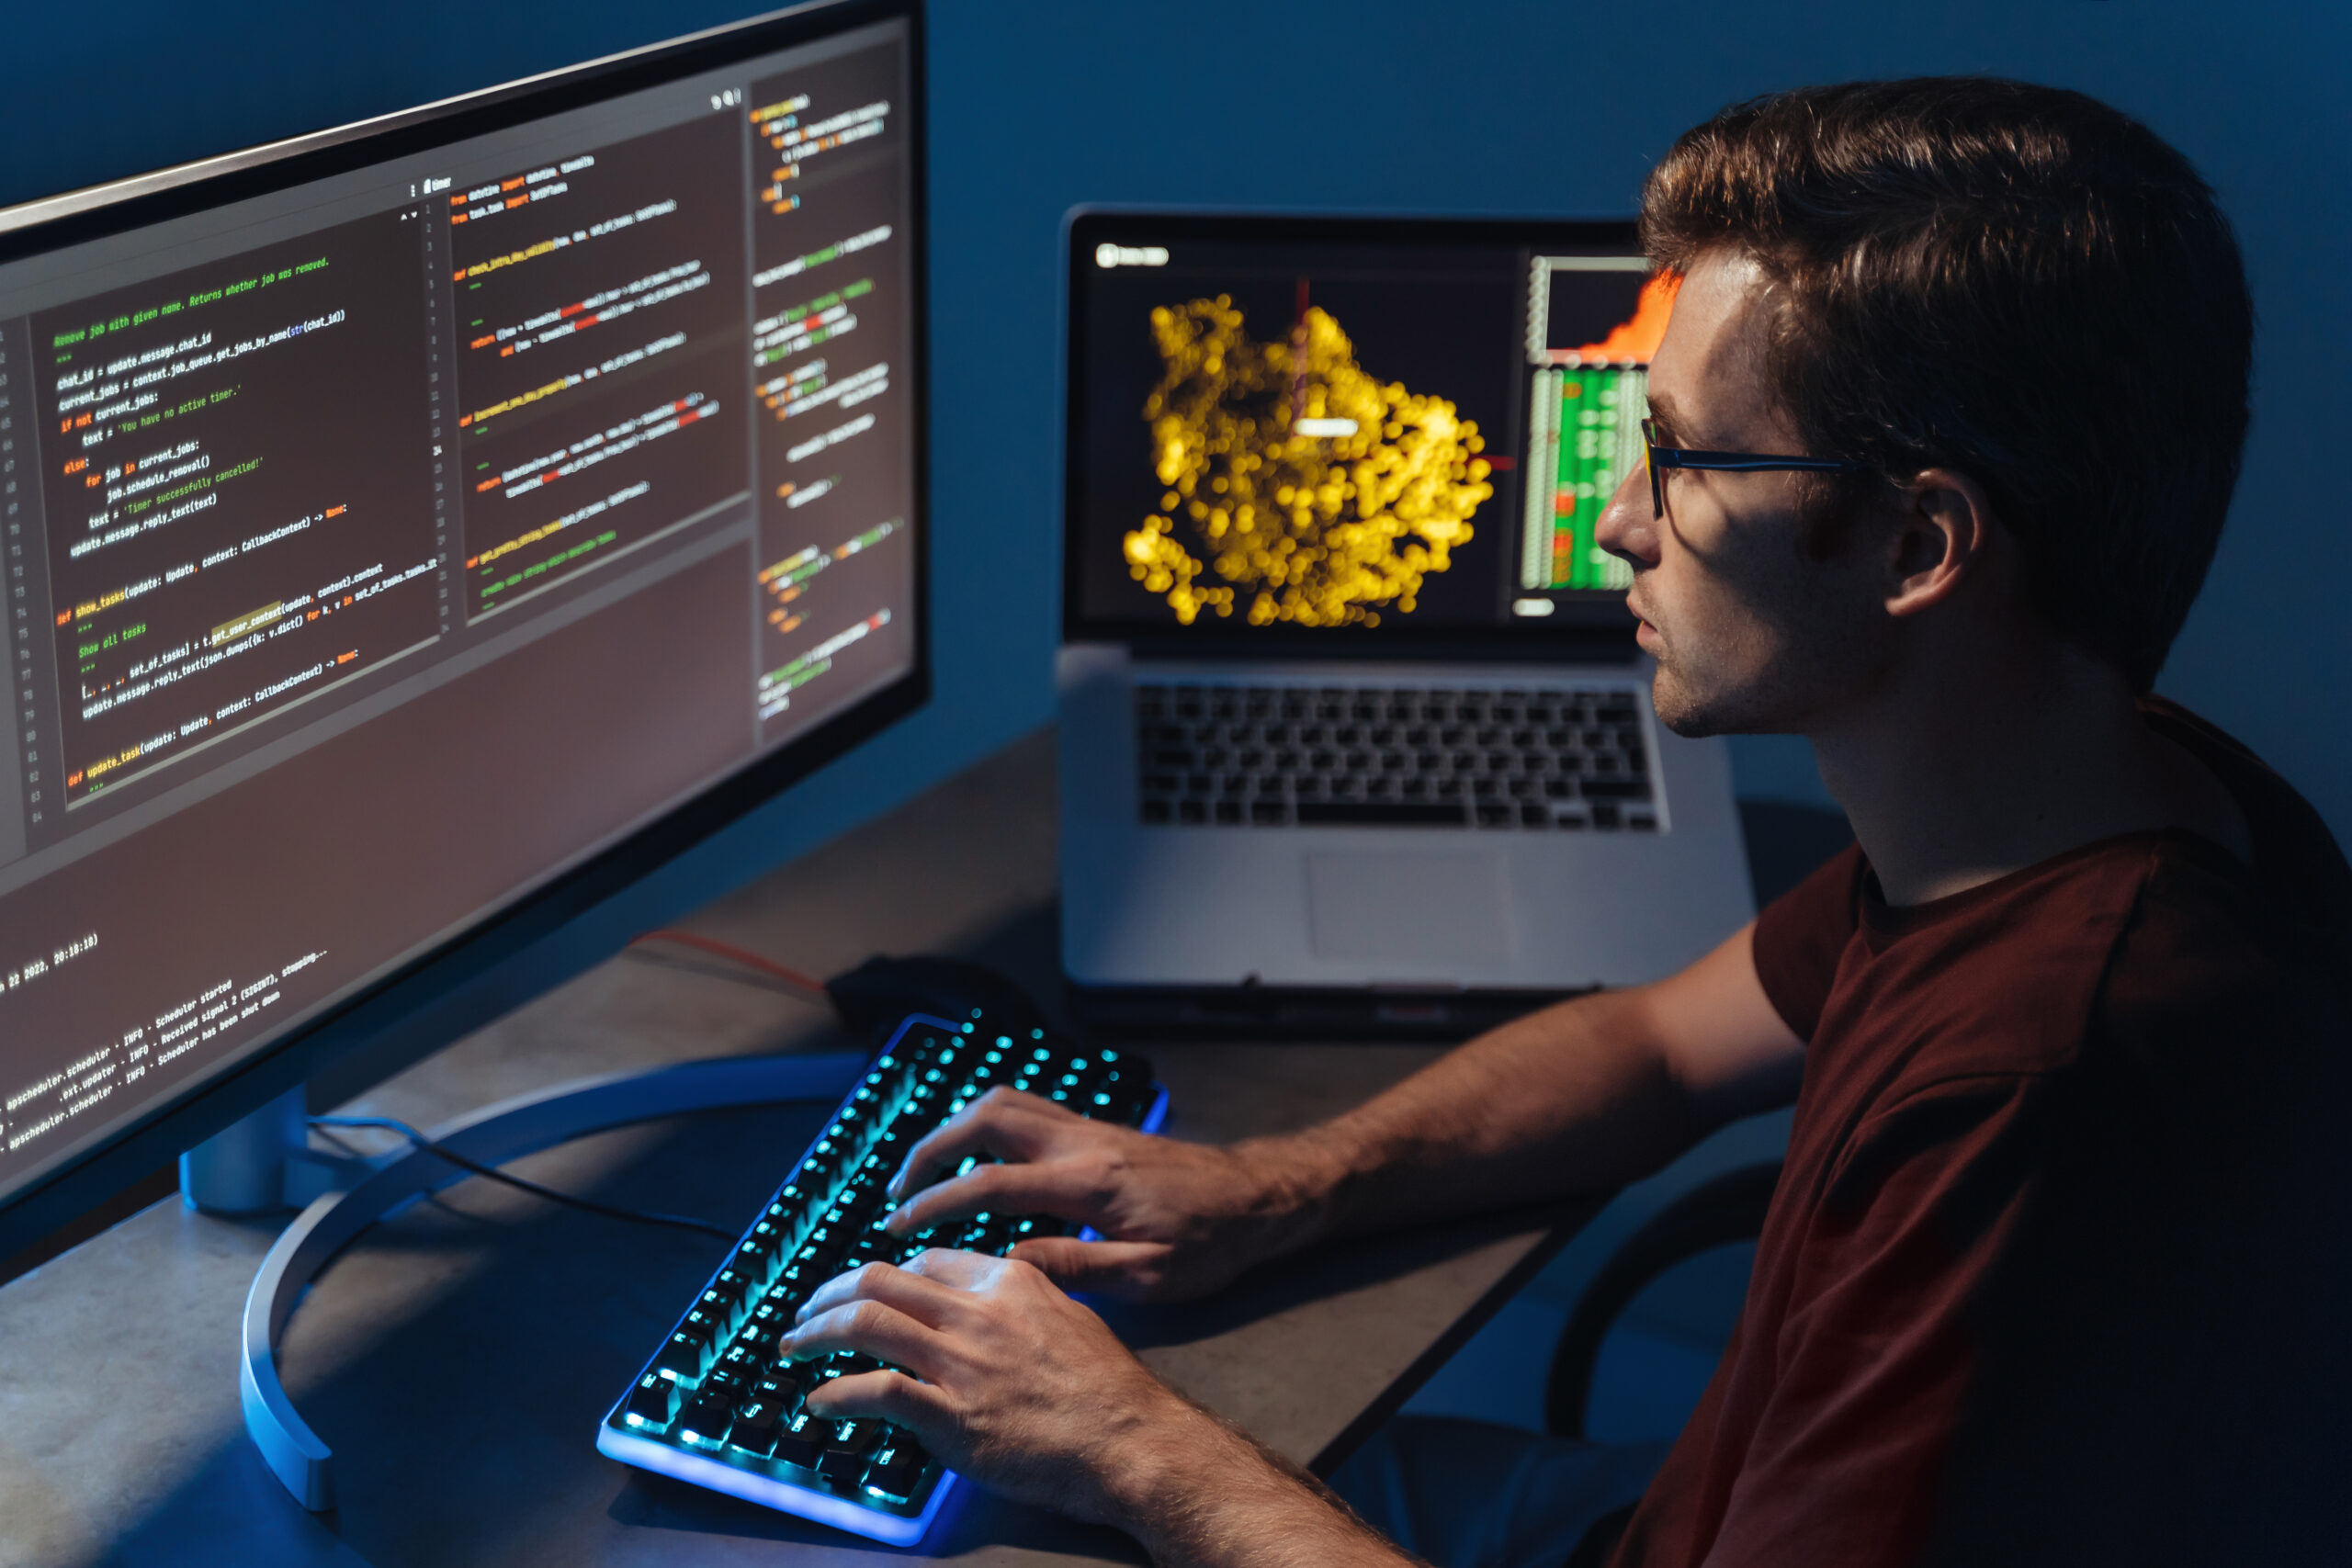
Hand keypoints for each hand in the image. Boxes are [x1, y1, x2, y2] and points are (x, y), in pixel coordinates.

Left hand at [781, 1250, 1211, 1524]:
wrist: (1135, 1441)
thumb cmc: (1112, 1390)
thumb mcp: (1072, 1317)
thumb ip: (1025, 1302)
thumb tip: (993, 1303)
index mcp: (1009, 1281)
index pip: (926, 1262)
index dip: (886, 1275)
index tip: (866, 1290)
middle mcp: (979, 1312)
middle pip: (881, 1279)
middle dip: (830, 1292)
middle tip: (806, 1310)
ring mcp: (962, 1364)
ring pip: (866, 1322)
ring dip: (816, 1332)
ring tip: (793, 1345)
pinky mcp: (951, 1417)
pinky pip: (875, 1392)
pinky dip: (836, 1394)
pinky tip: (819, 1401)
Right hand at [880, 1087, 1332, 1300]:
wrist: (1260, 1197)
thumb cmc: (1213, 1242)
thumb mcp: (1150, 1274)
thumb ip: (1075, 1266)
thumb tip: (1005, 1264)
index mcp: (1090, 1182)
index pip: (992, 1183)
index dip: (936, 1202)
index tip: (896, 1225)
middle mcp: (1083, 1141)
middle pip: (985, 1120)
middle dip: (930, 1151)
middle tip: (896, 1192)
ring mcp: (1089, 1127)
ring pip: (1005, 1102)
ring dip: (955, 1130)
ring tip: (923, 1171)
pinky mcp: (1097, 1128)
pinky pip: (1027, 1108)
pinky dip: (987, 1124)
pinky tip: (974, 1156)